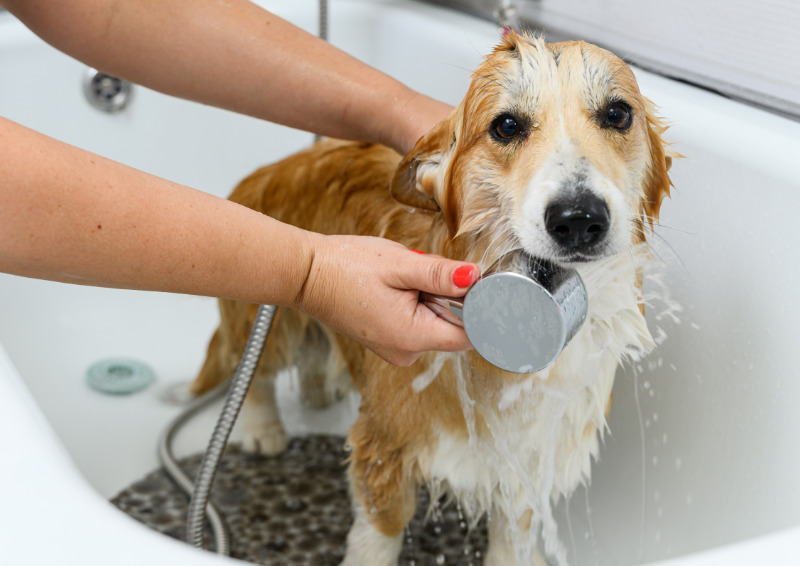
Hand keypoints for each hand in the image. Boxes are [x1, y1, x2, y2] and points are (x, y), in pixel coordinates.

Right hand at [294, 234, 478, 365]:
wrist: (306, 275)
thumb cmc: (345, 268)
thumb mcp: (399, 265)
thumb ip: (440, 274)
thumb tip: (475, 277)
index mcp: (413, 337)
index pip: (470, 335)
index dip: (477, 308)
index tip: (467, 283)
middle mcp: (407, 351)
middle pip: (453, 326)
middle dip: (446, 295)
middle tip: (419, 273)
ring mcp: (396, 348)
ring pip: (435, 321)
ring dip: (428, 296)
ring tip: (399, 279)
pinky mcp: (388, 339)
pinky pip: (417, 321)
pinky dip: (414, 302)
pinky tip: (392, 287)